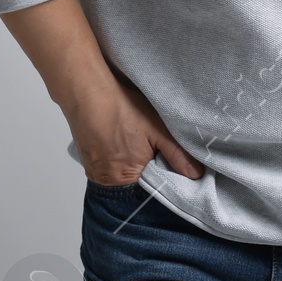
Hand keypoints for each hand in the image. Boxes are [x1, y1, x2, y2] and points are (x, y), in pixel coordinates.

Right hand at [0, 0, 202, 186]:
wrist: (87, 90)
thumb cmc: (122, 110)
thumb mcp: (158, 131)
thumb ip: (177, 155)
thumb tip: (196, 174)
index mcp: (125, 179)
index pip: (150, 190)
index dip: (161, 177)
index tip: (169, 164)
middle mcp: (105, 179)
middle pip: (134, 183)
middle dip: (146, 170)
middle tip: (153, 149)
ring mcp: (93, 168)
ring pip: (120, 173)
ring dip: (131, 162)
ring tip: (137, 142)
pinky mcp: (85, 156)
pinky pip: (106, 163)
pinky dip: (116, 155)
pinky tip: (122, 139)